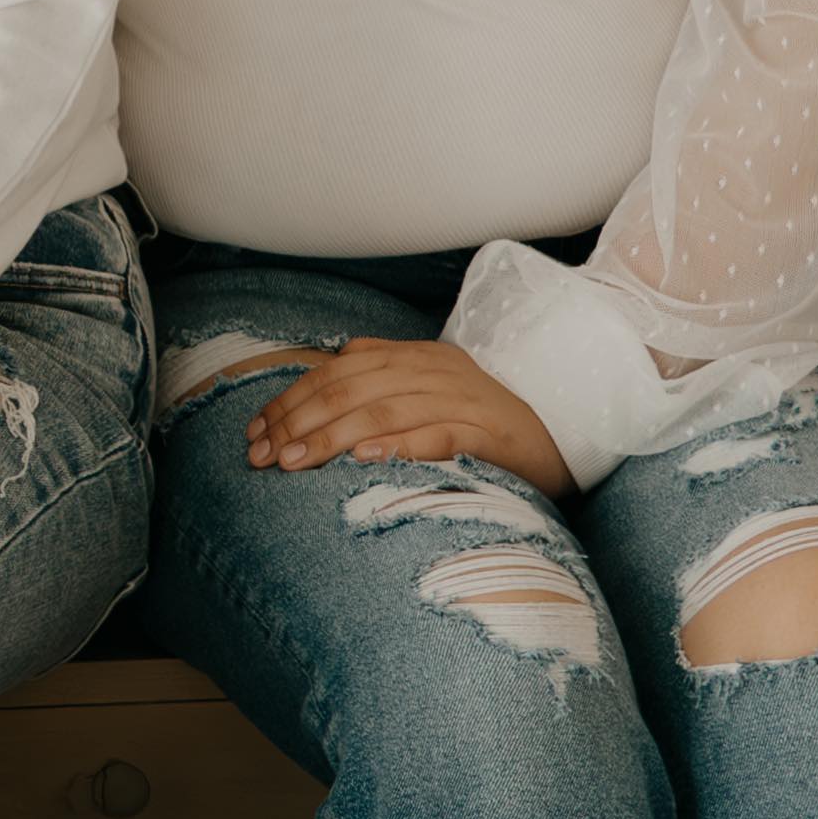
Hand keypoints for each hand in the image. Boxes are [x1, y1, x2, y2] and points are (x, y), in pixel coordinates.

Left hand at [246, 340, 571, 491]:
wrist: (561, 440)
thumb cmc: (484, 423)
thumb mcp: (430, 387)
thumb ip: (384, 372)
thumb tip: (329, 362)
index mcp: (415, 357)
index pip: (338, 371)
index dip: (292, 399)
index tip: (256, 432)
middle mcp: (434, 371)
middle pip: (351, 389)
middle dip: (298, 421)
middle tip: (263, 455)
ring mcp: (461, 400)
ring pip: (383, 410)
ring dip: (331, 437)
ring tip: (294, 462)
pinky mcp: (487, 433)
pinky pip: (436, 435)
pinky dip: (395, 445)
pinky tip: (362, 459)